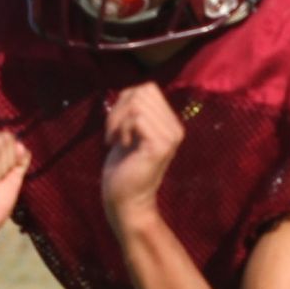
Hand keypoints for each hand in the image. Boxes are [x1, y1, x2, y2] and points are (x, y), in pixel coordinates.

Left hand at [102, 80, 183, 231]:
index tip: (117, 125)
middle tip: (113, 133)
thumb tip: (132, 90)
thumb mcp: (130, 132)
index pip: (147, 89)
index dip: (125, 100)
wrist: (125, 199)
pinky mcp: (160, 146)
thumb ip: (135, 110)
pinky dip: (121, 128)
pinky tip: (119, 144)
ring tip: (115, 139)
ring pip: (138, 103)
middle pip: (143, 91)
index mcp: (171, 124)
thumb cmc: (123, 167)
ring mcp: (170, 137)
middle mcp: (176, 129)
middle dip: (119, 108)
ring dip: (118, 119)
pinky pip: (136, 118)